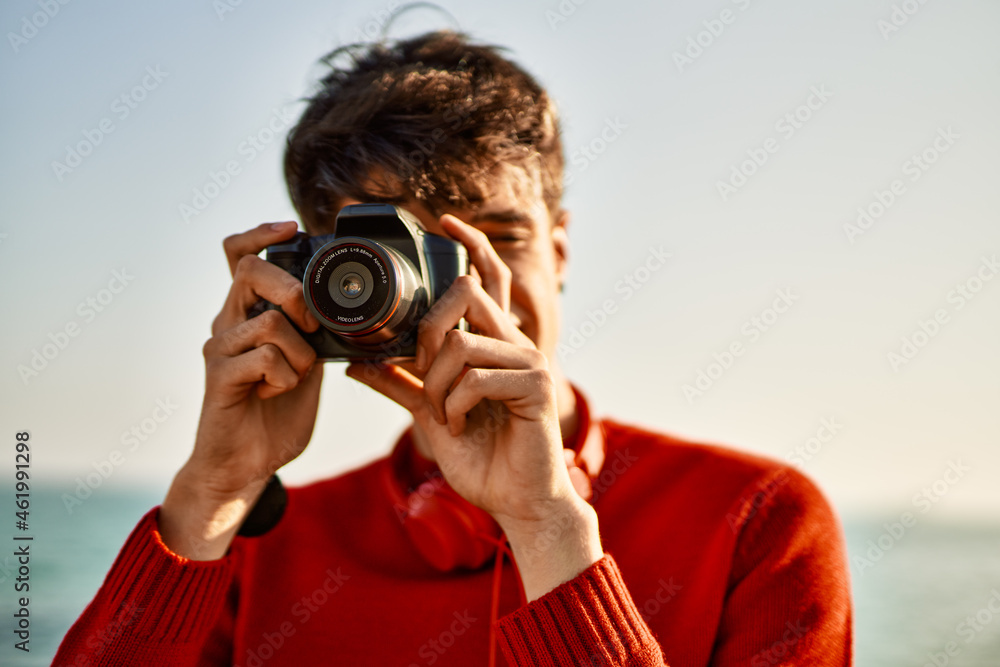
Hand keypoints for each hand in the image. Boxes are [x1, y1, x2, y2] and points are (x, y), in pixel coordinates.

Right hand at [161, 221, 322, 558]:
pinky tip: (276, 392)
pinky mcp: (219, 376)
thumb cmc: (276, 411)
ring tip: (294, 376)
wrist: (247, 462)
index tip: (292, 227)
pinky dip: (285, 377)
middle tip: (309, 326)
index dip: (262, 233)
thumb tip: (349, 306)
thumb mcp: (307, 361)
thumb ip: (316, 331)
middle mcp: (229, 321)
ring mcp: (221, 346)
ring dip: (300, 353)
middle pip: (253, 271)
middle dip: (295, 291)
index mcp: (250, 311)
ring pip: (271, 321)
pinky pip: (264, 357)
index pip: (241, 254)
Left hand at [348, 214, 600, 596]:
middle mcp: (515, 343)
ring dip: (436, 386)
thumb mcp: (429, 415)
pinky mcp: (536, 385)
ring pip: (460, 343)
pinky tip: (463, 427)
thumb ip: (400, 384)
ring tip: (444, 416)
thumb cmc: (480, 458)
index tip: (443, 222)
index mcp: (494, 343)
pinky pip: (475, 378)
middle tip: (422, 369)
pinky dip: (455, 408)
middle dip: (427, 330)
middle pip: (467, 293)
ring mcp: (529, 361)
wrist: (516, 502)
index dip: (469, 246)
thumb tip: (358, 362)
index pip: (484, 280)